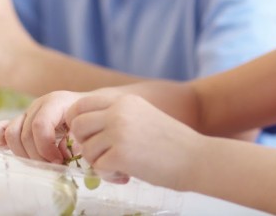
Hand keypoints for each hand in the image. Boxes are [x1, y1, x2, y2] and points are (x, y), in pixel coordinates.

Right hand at [0, 90, 84, 161]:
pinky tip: (16, 153)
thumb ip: (78, 138)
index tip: (60, 161)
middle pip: (24, 134)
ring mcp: (26, 113)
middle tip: (53, 165)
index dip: (46, 148)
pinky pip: (0, 130)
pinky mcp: (19, 122)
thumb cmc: (88, 118)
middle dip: (37, 156)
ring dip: (23, 155)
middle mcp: (38, 105)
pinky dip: (2, 142)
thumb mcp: (87, 126)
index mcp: (56, 102)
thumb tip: (66, 153)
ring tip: (41, 162)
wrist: (89, 107)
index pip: (40, 125)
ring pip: (10, 134)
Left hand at [67, 92, 201, 189]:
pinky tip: (125, 175)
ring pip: (86, 148)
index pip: (82, 105)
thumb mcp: (143, 116)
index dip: (80, 124)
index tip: (92, 138)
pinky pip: (97, 167)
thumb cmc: (172, 143)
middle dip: (86, 143)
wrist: (197, 158)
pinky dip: (108, 175)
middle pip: (78, 125)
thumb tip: (86, 130)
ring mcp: (118, 132)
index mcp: (124, 101)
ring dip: (98, 162)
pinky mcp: (121, 154)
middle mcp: (118, 112)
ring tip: (119, 167)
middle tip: (103, 155)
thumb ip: (117, 117)